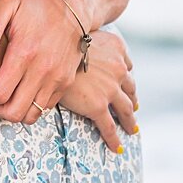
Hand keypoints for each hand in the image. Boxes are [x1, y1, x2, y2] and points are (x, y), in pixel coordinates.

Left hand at [0, 0, 91, 123]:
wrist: (72, 5)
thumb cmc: (35, 5)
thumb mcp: (7, 5)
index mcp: (24, 54)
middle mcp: (42, 70)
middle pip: (14, 111)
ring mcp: (57, 78)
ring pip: (31, 115)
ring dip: (13, 111)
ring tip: (4, 97)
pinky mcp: (66, 82)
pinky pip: (46, 108)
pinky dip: (30, 106)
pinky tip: (21, 91)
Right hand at [56, 30, 137, 152]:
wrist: (49, 55)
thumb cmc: (55, 41)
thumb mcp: (76, 34)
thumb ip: (85, 43)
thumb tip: (73, 50)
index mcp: (116, 47)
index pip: (126, 64)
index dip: (125, 75)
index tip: (125, 81)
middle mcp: (118, 68)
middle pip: (130, 88)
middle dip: (133, 99)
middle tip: (134, 108)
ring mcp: (110, 89)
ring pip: (126, 109)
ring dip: (130, 120)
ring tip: (132, 128)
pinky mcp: (98, 106)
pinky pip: (109, 126)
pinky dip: (114, 138)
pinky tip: (117, 147)